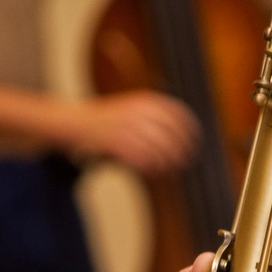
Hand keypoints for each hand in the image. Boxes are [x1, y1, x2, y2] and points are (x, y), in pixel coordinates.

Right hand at [59, 91, 199, 177]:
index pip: (177, 114)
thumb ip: (152, 117)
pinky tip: (152, 171)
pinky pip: (142, 159)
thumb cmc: (106, 120)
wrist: (76, 123)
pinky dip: (150, 167)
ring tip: (170, 169)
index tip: (195, 142)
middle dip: (181, 150)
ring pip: (158, 149)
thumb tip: (178, 135)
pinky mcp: (117, 143)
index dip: (190, 129)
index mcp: (144, 101)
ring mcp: (128, 127)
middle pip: (171, 134)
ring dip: (167, 162)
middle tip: (186, 161)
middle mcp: (138, 112)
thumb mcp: (131, 108)